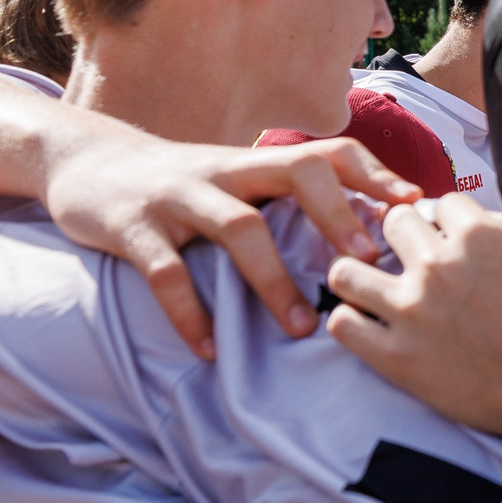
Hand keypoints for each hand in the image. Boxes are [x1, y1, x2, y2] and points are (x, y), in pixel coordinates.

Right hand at [41, 131, 419, 358]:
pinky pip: (165, 273)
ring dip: (273, 280)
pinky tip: (209, 350)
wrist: (85, 162)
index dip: (375, 173)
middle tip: (367, 264)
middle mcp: (226, 171)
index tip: (415, 206)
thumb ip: (291, 199)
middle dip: (336, 215)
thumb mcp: (238, 180)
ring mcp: (179, 196)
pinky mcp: (133, 227)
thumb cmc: (183, 185)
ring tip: (301, 328)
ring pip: (238, 227)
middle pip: (295, 171)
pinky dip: (189, 314)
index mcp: (258, 162)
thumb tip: (371, 235)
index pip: (328, 152)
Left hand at [327, 196, 501, 454]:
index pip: (441, 203)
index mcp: (476, 234)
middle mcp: (436, 264)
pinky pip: (343, 325)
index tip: (454, 243)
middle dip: (405, 236)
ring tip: (375, 289)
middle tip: (417, 262)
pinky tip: (370, 326)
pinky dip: (351, 321)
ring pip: (346, 271)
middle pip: (392, 224)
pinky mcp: (395, 355)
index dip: (449, 221)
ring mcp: (410, 310)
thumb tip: (491, 217)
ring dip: (360, 273)